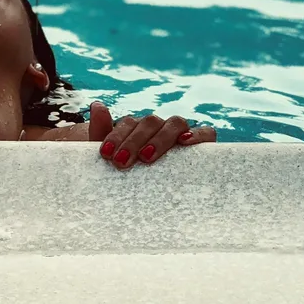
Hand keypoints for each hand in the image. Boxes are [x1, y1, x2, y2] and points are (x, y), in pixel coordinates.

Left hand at [88, 101, 215, 168]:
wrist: (145, 199)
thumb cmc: (130, 174)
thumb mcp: (113, 157)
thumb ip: (101, 132)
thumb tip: (97, 105)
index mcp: (138, 128)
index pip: (129, 123)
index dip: (116, 136)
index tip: (105, 154)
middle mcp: (160, 128)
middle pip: (150, 122)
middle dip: (134, 141)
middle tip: (121, 162)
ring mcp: (182, 135)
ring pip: (176, 123)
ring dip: (161, 138)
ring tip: (146, 157)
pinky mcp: (203, 147)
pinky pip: (206, 133)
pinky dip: (198, 134)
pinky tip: (185, 142)